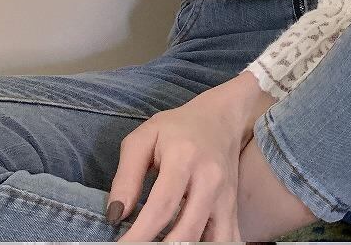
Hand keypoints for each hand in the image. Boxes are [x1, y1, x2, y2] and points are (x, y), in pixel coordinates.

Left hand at [111, 71, 275, 241]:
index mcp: (184, 158)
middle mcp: (210, 180)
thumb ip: (126, 175)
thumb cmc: (178, 127)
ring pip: (213, 241)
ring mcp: (226, 196)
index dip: (139, 236)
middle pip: (187, 232)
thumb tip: (116, 215)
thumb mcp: (145, 137)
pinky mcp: (234, 208)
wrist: (221, 117)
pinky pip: (229, 240)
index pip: (161, 207)